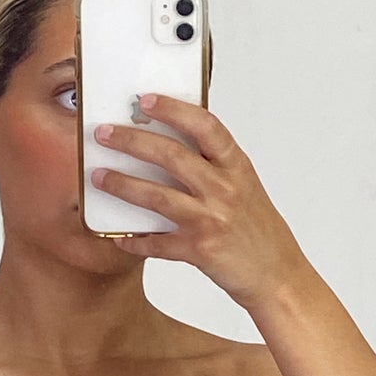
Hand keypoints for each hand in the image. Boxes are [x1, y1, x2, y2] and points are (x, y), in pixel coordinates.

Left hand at [89, 92, 308, 311]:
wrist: (278, 276)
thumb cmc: (258, 231)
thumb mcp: (244, 187)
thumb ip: (215, 165)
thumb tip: (173, 143)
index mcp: (237, 168)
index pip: (204, 126)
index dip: (173, 109)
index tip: (145, 100)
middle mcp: (225, 189)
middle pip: (171, 156)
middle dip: (131, 141)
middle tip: (104, 133)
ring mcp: (212, 220)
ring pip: (157, 196)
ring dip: (122, 184)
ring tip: (98, 176)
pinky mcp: (201, 251)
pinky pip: (158, 244)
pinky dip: (136, 241)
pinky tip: (119, 237)